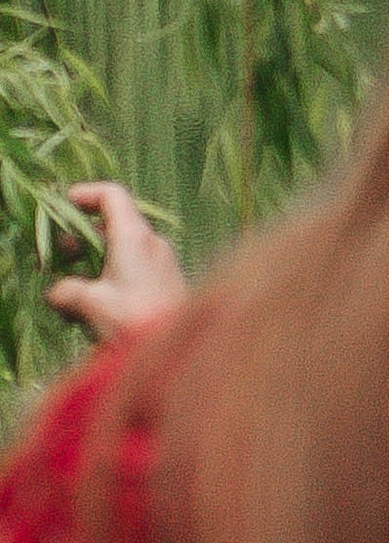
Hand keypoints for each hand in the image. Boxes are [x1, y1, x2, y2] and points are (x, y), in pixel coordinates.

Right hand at [46, 183, 186, 343]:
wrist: (178, 349)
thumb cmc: (135, 321)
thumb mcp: (91, 305)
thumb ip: (67, 292)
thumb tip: (56, 292)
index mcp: (134, 237)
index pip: (112, 196)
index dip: (86, 194)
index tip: (64, 204)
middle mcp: (152, 242)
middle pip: (114, 223)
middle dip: (82, 236)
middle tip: (59, 256)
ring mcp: (162, 261)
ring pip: (122, 248)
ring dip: (94, 260)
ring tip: (73, 289)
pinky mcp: (166, 281)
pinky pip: (134, 266)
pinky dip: (111, 274)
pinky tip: (96, 305)